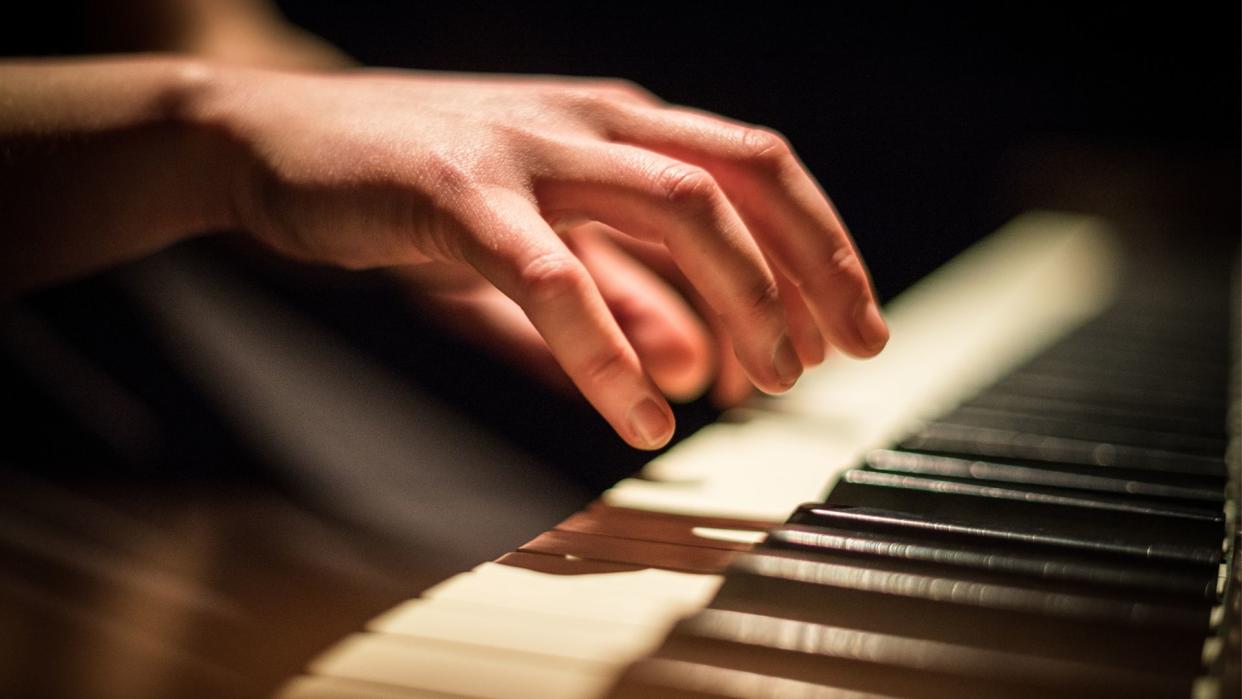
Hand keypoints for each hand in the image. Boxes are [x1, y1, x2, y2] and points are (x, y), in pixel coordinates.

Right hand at [193, 67, 888, 447]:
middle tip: (825, 363)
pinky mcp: (458, 194)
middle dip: (806, 275)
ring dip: (738, 300)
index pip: (758, 168)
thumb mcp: (541, 235)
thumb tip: (702, 363)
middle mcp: (590, 120)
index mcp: (618, 121)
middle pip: (741, 183)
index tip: (856, 324)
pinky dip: (610, 349)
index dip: (823, 244)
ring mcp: (527, 147)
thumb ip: (624, 292)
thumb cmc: (415, 185)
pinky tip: (642, 412)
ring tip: (760, 388)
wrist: (275, 139)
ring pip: (674, 208)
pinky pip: (555, 276)